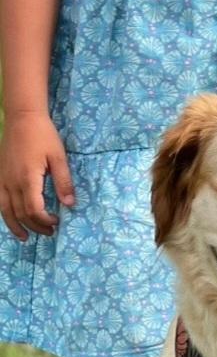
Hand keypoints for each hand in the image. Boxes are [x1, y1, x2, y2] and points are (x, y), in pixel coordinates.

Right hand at [0, 111, 73, 239]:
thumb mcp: (59, 158)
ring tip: (26, 238)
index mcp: (28, 178)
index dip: (45, 221)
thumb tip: (70, 205)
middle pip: (21, 214)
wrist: (22, 118)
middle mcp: (11, 182)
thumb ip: (64, 182)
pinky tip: (12, 220)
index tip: (57, 221)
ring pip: (6, 210)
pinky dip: (5, 214)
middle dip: (36, 226)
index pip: (34, 210)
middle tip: (51, 232)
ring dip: (16, 226)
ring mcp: (2, 179)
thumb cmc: (43, 136)